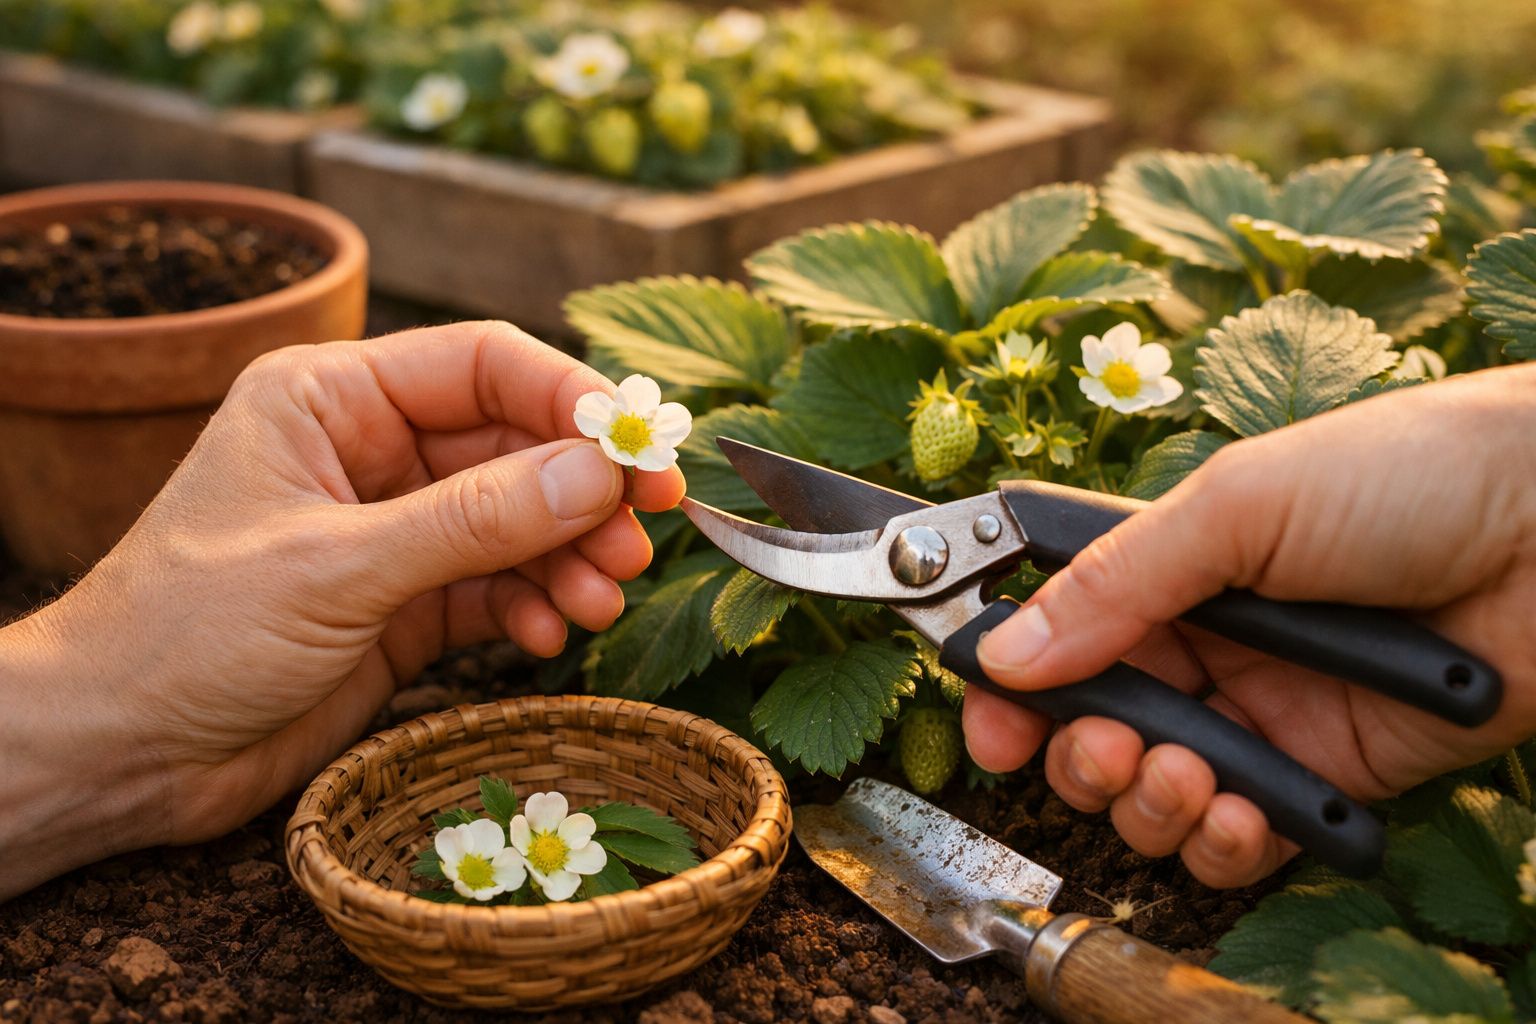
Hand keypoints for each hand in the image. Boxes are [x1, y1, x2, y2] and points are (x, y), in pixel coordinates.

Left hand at [0, 321, 682, 899]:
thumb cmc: (187, 633)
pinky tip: (548, 634)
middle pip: (513, 447)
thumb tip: (600, 471)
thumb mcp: (340, 566)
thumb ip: (477, 518)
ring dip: (568, 556)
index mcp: (331, 397)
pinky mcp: (404, 605)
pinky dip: (532, 606)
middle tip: (643, 536)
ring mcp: (391, 531)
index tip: (643, 449)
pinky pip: (495, 587)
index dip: (571, 400)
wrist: (118, 755)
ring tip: (602, 599)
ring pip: (515, 521)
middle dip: (581, 492)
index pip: (483, 365)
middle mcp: (368, 452)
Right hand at [963, 364, 1535, 886]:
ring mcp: (1264, 715)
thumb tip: (1003, 652)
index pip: (1058, 640)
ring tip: (1189, 773)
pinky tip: (1240, 812)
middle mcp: (1206, 647)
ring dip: (1149, 801)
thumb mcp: (1238, 507)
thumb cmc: (1407, 475)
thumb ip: (1114, 584)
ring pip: (1155, 796)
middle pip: (1092, 729)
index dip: (1015, 689)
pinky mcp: (1328, 777)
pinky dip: (1225, 843)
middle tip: (1108, 747)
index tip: (991, 724)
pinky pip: (1244, 839)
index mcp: (1169, 569)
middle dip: (1081, 755)